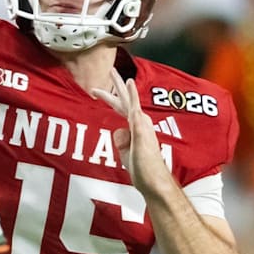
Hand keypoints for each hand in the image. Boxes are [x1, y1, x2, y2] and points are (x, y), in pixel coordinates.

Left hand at [92, 69, 168, 191]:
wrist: (153, 182)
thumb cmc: (143, 172)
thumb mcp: (126, 154)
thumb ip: (122, 141)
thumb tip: (118, 130)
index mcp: (136, 129)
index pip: (121, 110)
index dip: (111, 99)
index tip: (99, 91)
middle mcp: (140, 124)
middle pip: (125, 101)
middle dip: (115, 86)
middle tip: (110, 70)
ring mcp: (141, 125)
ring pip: (128, 100)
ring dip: (120, 85)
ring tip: (112, 71)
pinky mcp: (141, 128)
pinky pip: (135, 107)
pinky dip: (132, 93)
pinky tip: (129, 81)